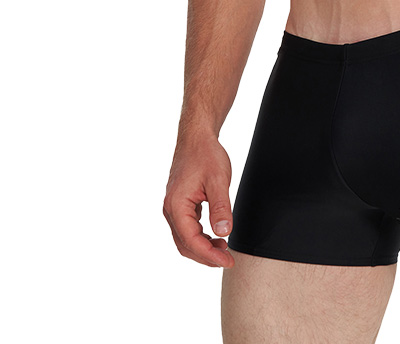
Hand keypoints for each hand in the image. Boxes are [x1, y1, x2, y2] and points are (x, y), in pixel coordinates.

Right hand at [163, 134, 234, 267]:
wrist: (196, 138)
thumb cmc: (206, 154)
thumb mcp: (218, 180)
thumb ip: (220, 207)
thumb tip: (224, 233)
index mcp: (177, 205)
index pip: (191, 240)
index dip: (209, 255)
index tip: (227, 261)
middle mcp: (171, 209)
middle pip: (185, 244)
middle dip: (206, 256)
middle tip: (228, 260)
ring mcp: (174, 207)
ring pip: (185, 239)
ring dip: (203, 248)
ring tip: (224, 248)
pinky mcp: (180, 204)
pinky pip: (187, 228)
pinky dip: (200, 237)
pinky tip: (216, 236)